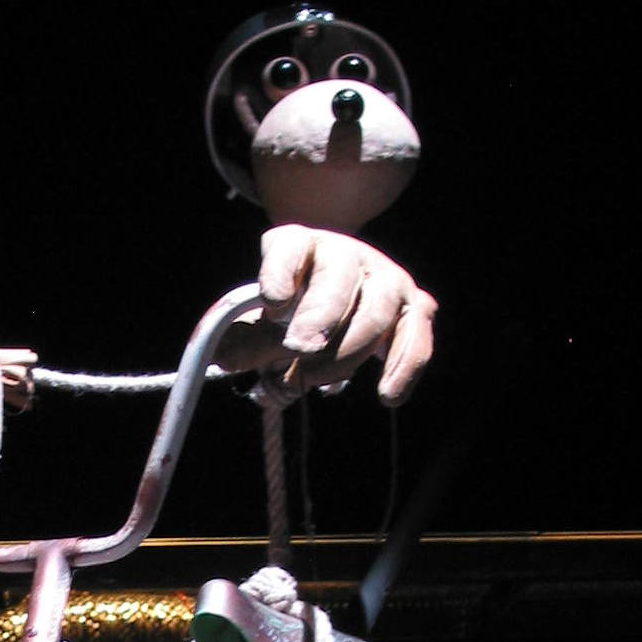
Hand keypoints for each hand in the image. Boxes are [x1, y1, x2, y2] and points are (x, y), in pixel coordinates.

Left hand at [218, 225, 436, 404]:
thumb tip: (226, 361)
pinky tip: (387, 396)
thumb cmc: (296, 309)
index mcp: (300, 245)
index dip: (279, 274)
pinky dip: (404, 366)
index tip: (272, 303)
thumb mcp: (265, 320)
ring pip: (377, 310)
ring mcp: (385, 278)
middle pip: (338, 279)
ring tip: (315, 381)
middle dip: (319, 316)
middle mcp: (347, 254)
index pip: (289, 249)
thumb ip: (248, 341)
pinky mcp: (414, 307)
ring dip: (348, 350)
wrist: (340, 298)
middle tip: (299, 350)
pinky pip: (415, 336)